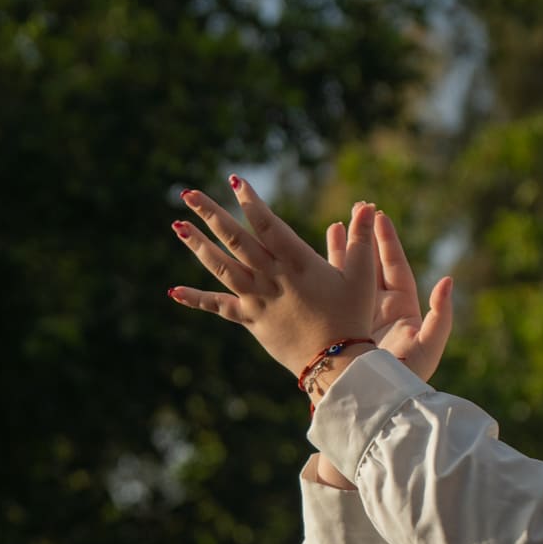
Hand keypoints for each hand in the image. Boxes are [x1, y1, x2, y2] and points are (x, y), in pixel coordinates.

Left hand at [167, 177, 377, 375]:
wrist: (335, 363)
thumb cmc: (352, 317)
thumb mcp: (361, 276)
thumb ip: (362, 239)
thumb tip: (369, 206)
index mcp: (296, 262)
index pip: (266, 224)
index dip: (250, 201)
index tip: (235, 180)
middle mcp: (270, 277)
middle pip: (234, 239)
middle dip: (211, 213)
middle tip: (188, 194)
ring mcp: (256, 298)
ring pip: (221, 267)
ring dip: (197, 245)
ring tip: (177, 226)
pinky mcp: (249, 319)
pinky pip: (217, 307)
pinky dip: (195, 299)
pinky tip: (173, 291)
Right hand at [324, 209, 454, 382]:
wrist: (374, 407)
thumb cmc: (403, 382)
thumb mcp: (427, 348)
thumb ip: (440, 316)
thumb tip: (447, 281)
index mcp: (402, 310)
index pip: (394, 268)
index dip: (386, 242)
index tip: (378, 216)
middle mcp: (379, 311)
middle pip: (371, 266)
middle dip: (363, 239)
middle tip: (355, 210)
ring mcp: (358, 318)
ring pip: (350, 278)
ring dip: (341, 253)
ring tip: (333, 227)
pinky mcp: (339, 327)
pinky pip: (333, 296)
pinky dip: (325, 277)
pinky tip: (311, 261)